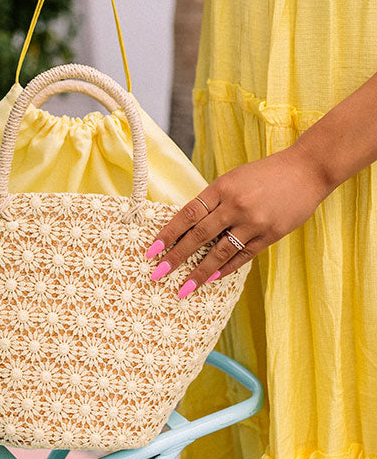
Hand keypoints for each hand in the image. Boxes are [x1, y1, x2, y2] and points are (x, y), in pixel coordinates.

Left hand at [145, 145, 330, 295]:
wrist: (307, 170)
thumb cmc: (265, 173)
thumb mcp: (234, 179)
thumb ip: (214, 201)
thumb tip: (190, 226)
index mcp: (222, 187)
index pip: (188, 214)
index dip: (168, 234)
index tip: (151, 250)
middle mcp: (235, 205)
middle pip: (199, 236)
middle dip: (176, 257)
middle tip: (158, 274)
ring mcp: (254, 222)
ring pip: (220, 252)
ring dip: (199, 272)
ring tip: (184, 288)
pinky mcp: (271, 235)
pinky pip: (243, 256)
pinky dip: (226, 268)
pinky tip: (212, 278)